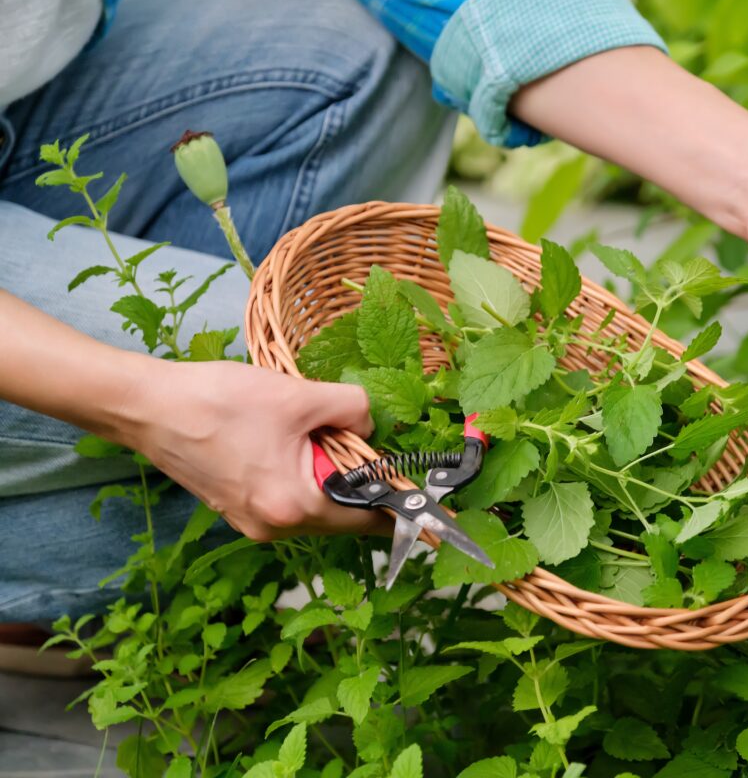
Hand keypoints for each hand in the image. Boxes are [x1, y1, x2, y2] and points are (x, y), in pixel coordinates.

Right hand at [123, 360, 388, 540]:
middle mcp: (274, 526)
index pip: (367, 519)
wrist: (148, 407)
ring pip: (315, 502)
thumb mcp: (300, 397)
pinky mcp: (237, 507)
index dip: (398, 504)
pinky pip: (288, 496)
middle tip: (366, 441)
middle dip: (360, 480)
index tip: (425, 494)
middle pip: (342, 512)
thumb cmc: (220, 401)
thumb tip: (371, 426)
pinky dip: (302, 473)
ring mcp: (252, 521)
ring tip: (319, 432)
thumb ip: (352, 411)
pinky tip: (291, 439)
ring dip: (329, 472)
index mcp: (294, 507)